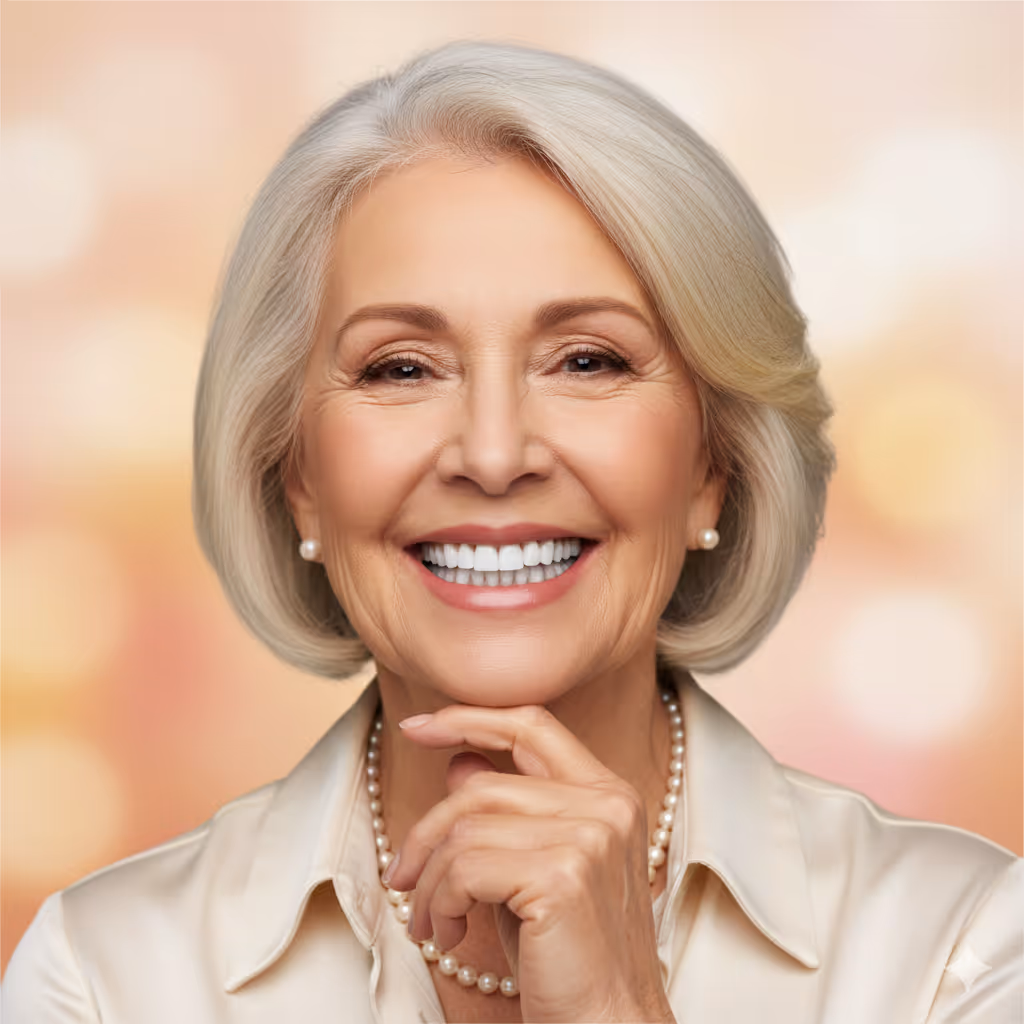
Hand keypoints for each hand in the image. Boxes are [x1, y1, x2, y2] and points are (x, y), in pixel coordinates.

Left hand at [383, 704, 676, 1023]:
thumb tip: (459, 762)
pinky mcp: (564, 876)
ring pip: (466, 828)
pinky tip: (445, 934)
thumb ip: (505, 812)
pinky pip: (465, 868)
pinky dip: (438, 903)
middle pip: (483, 786)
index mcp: (609, 794)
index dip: (469, 718)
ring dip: (430, 881)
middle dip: (426, 833)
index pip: (532, 725)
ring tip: (427, 922)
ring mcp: (591, 837)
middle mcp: (608, 804)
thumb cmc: (566, 956)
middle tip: (402, 878)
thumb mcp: (528, 871)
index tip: (415, 725)